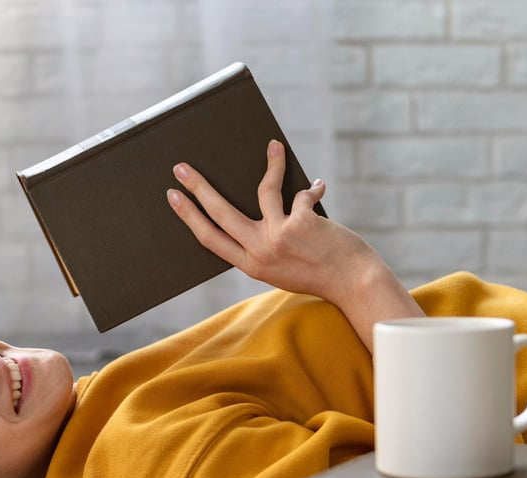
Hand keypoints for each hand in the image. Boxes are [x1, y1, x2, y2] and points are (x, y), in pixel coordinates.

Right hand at [167, 140, 423, 351]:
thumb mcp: (281, 270)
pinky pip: (300, 193)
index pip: (210, 238)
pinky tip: (319, 187)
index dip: (189, 215)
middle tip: (181, 166)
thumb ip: (264, 247)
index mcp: (250, 266)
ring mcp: (278, 237)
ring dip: (270, 164)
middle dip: (198, 187)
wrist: (353, 283)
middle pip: (220, 213)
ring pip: (261, 191)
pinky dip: (312, 188)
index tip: (173, 197)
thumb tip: (259, 204)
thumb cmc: (319, 275)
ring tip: (273, 146)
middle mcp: (259, 252)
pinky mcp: (301, 222)